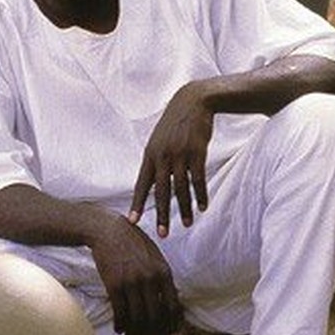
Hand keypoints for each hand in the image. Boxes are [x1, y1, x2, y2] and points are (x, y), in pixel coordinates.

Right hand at [91, 216, 183, 334]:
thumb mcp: (155, 256)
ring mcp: (132, 282)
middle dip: (154, 333)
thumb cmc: (133, 243)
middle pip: (156, 316)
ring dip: (137, 332)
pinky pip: (120, 311)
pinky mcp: (114, 284)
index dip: (172, 324)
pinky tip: (120, 329)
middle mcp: (150, 278)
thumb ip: (162, 276)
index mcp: (164, 272)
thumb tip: (172, 295)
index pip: (173, 306)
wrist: (109, 231)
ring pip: (138, 317)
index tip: (169, 334)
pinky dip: (121, 324)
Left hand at [129, 83, 213, 236]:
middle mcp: (163, 156)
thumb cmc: (176, 123)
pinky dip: (200, 194)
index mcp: (150, 154)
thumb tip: (153, 182)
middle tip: (163, 233)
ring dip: (185, 208)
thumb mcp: (160, 139)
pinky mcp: (197, 152)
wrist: (193, 101)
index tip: (132, 221)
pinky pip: (198, 179)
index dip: (137, 203)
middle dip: (162, 214)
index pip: (142, 184)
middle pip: (161, 191)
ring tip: (187, 224)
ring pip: (181, 188)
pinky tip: (202, 206)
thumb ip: (156, 160)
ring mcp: (180, 154)